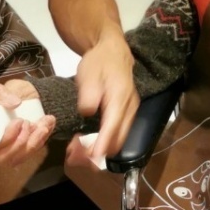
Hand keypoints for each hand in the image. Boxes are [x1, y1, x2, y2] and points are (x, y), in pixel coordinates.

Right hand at [0, 76, 55, 167]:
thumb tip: (16, 103)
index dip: (10, 140)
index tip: (19, 121)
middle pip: (8, 158)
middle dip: (29, 142)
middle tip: (41, 124)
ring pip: (16, 158)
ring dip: (35, 143)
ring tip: (47, 124)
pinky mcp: (1, 145)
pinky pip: (18, 152)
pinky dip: (34, 142)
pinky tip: (44, 128)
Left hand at [75, 30, 137, 159]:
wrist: (112, 50)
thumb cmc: (99, 62)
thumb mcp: (88, 75)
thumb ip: (88, 97)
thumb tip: (87, 113)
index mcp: (120, 99)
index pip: (112, 127)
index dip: (102, 144)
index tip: (93, 158)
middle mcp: (129, 108)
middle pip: (118, 138)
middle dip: (100, 151)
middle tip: (78, 157)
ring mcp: (131, 111)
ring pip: (120, 138)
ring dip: (103, 148)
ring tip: (81, 152)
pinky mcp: (128, 113)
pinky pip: (120, 132)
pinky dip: (107, 141)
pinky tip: (91, 142)